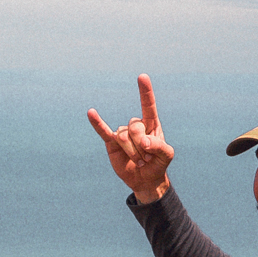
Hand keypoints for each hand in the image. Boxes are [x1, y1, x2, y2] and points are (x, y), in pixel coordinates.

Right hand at [88, 73, 172, 204]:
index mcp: (151, 124)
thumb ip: (159, 146)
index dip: (145, 92)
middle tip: (147, 158)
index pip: (148, 105)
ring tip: (139, 162)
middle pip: (135, 127)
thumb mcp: (166, 156)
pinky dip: (97, 123)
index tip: (142, 77)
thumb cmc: (157, 164)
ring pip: (123, 137)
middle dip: (141, 146)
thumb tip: (144, 141)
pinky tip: (91, 113)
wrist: (144, 179)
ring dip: (132, 152)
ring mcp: (123, 133)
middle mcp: (136, 125)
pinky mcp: (111, 142)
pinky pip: (103, 131)